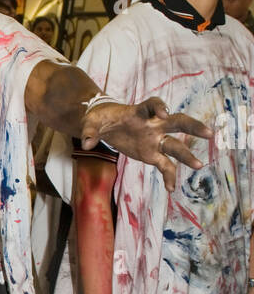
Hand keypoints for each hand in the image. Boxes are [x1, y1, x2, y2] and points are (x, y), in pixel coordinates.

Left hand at [82, 96, 211, 192]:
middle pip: (178, 123)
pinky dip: (168, 176)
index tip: (164, 114)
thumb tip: (85, 142)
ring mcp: (155, 139)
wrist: (104, 125)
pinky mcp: (152, 154)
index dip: (160, 107)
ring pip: (176, 146)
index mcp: (140, 112)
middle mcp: (153, 125)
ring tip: (199, 166)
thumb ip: (89, 131)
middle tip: (208, 133)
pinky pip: (164, 165)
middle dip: (193, 127)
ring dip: (187, 156)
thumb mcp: (92, 122)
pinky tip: (170, 188)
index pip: (154, 104)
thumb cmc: (100, 119)